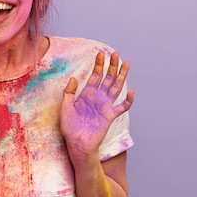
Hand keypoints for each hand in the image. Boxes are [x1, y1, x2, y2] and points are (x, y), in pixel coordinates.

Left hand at [60, 51, 134, 166]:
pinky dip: (128, 100)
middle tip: (116, 53)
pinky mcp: (110, 115)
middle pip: (107, 78)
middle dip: (112, 66)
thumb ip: (69, 92)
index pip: (95, 76)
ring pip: (116, 87)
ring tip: (126, 64)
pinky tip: (131, 91)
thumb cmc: (69, 127)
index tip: (101, 53)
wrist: (76, 142)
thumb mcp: (65, 107)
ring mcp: (105, 105)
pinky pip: (122, 107)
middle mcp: (97, 97)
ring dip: (121, 76)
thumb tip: (74, 78)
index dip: (98, 65)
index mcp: (86, 94)